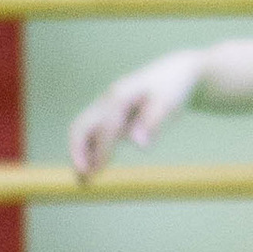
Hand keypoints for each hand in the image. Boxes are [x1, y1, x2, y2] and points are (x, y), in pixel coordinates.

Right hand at [66, 49, 204, 177]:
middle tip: (82, 177)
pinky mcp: (109, 113)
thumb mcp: (169, 103)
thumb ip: (153, 122)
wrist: (175, 72)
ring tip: (85, 178)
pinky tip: (96, 166)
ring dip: (81, 152)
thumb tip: (139, 144)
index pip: (105, 127)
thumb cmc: (173, 88)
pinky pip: (93, 131)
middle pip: (81, 126)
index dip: (100, 150)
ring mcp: (106, 106)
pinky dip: (90, 148)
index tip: (96, 172)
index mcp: (120, 96)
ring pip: (83, 129)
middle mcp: (108, 100)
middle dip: (78, 151)